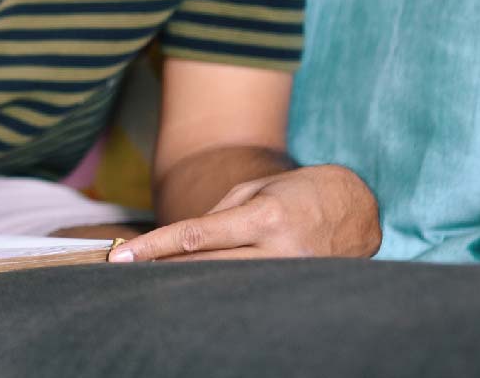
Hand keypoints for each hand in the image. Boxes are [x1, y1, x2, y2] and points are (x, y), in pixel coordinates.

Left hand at [108, 164, 379, 262]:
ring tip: (158, 280)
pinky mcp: (298, 288)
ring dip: (191, 282)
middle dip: (164, 268)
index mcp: (263, 216)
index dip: (155, 248)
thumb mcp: (255, 190)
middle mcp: (278, 250)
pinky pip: (249, 290)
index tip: (122, 259)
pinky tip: (200, 289)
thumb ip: (217, 215)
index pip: (196, 236)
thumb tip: (182, 243)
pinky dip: (222, 288)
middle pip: (204, 266)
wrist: (357, 208)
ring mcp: (291, 274)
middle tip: (127, 271)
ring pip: (225, 283)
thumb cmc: (299, 191)